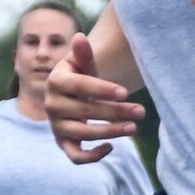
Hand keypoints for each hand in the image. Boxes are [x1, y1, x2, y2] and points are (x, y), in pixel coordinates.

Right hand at [46, 35, 143, 163]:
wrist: (72, 95)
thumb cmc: (81, 76)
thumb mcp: (82, 63)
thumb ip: (83, 54)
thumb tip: (80, 37)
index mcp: (56, 81)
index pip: (80, 86)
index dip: (102, 89)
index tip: (125, 92)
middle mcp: (52, 105)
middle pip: (86, 111)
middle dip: (116, 111)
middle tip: (141, 111)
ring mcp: (57, 126)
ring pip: (83, 134)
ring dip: (110, 132)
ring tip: (134, 127)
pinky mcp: (64, 143)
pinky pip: (75, 157)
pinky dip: (92, 156)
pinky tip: (112, 147)